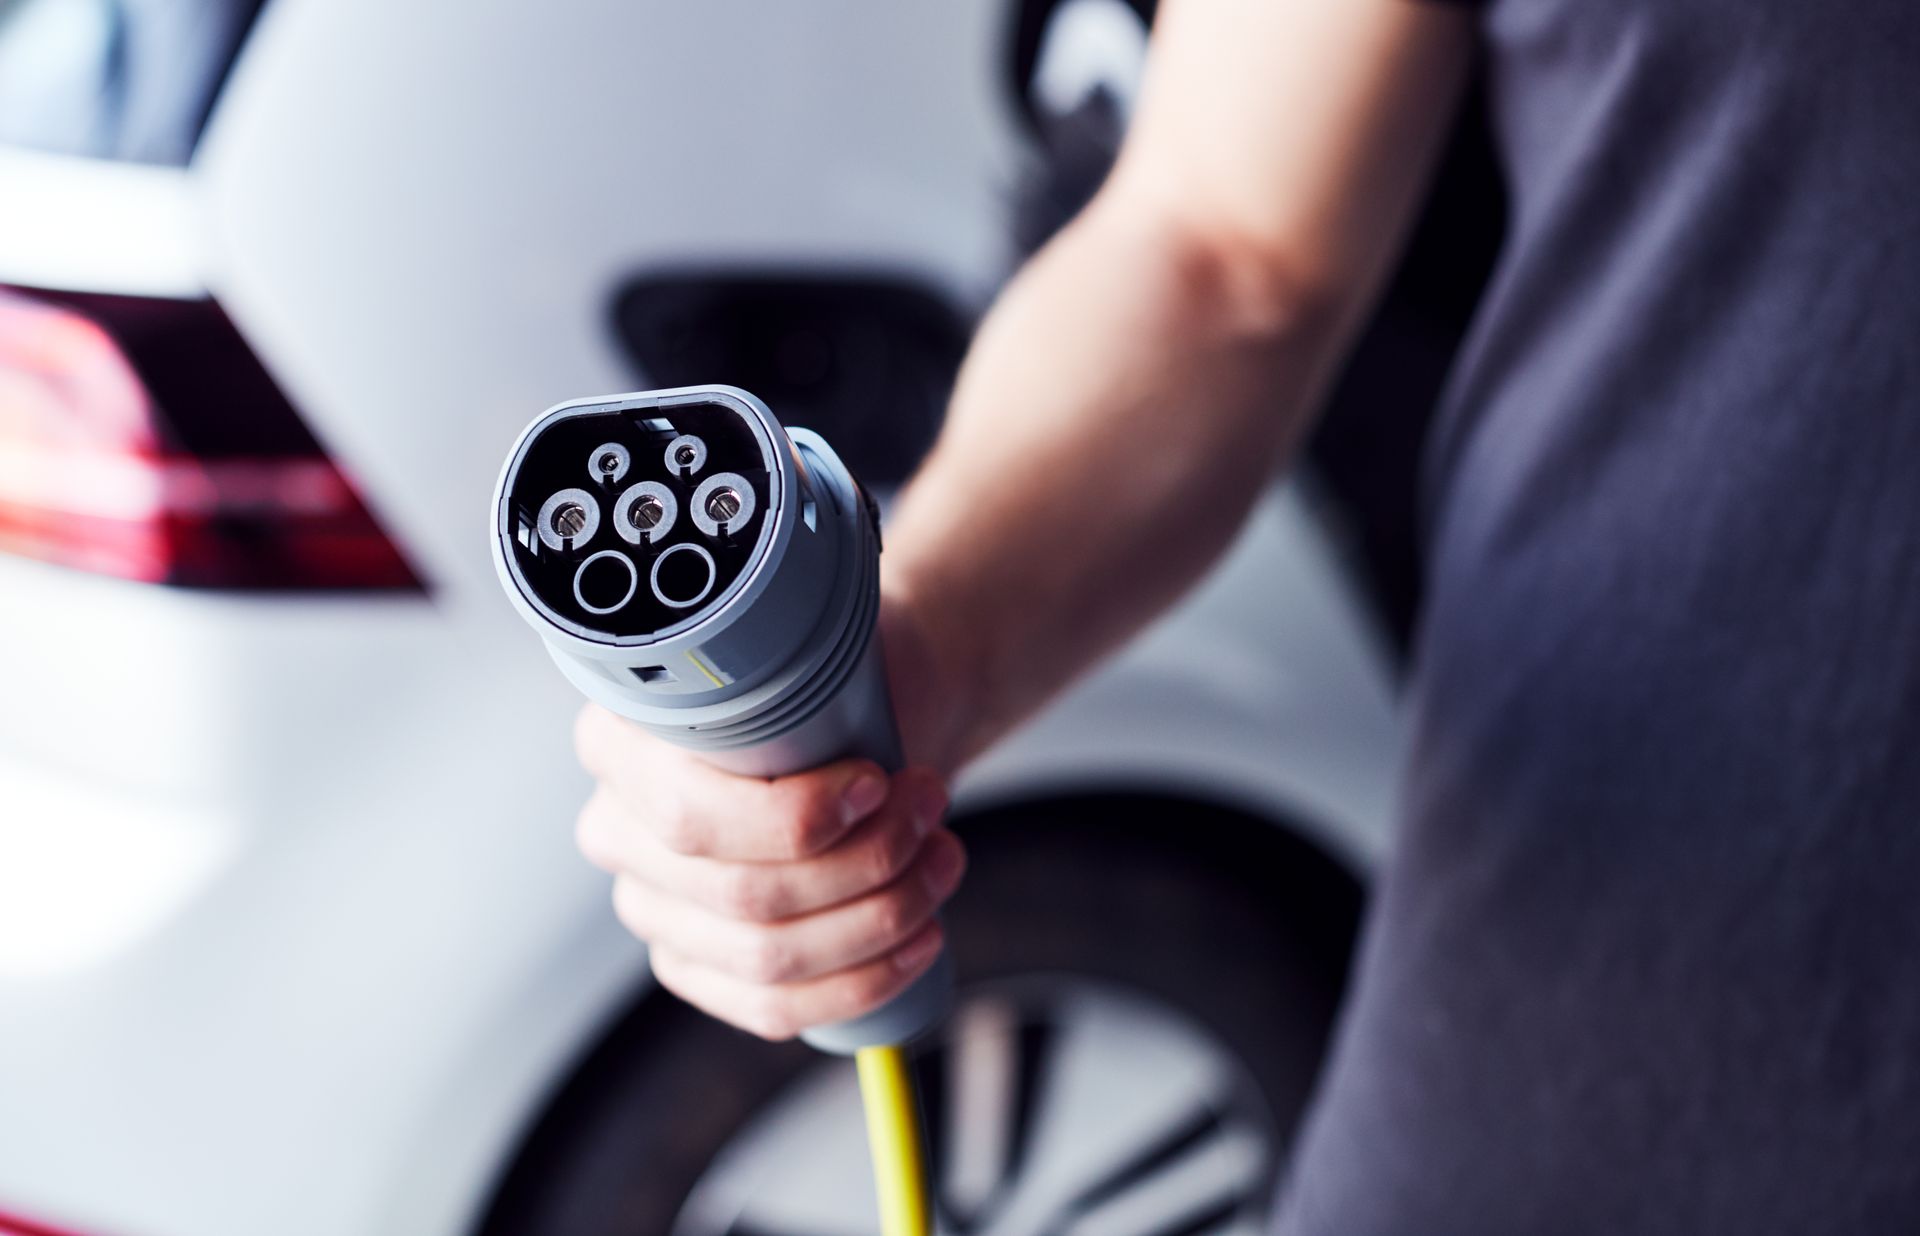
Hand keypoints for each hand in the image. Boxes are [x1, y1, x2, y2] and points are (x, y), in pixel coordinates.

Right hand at [571, 602, 966, 1039]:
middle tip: (930, 806)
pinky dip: (860, 982)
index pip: (689, 814)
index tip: (878, 780)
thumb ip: (796, 652)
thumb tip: (805, 653)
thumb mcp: (820, 645)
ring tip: (942, 859)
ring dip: (878, 917)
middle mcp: (617, 829)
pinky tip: (920, 939)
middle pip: (741, 895)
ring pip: (766, 958)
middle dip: (865, 859)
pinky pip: (771, 1009)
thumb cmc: (839, 679)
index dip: (793, 817)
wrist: (869, 713)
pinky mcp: (697, 963)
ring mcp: (653, 906)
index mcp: (619, 742)